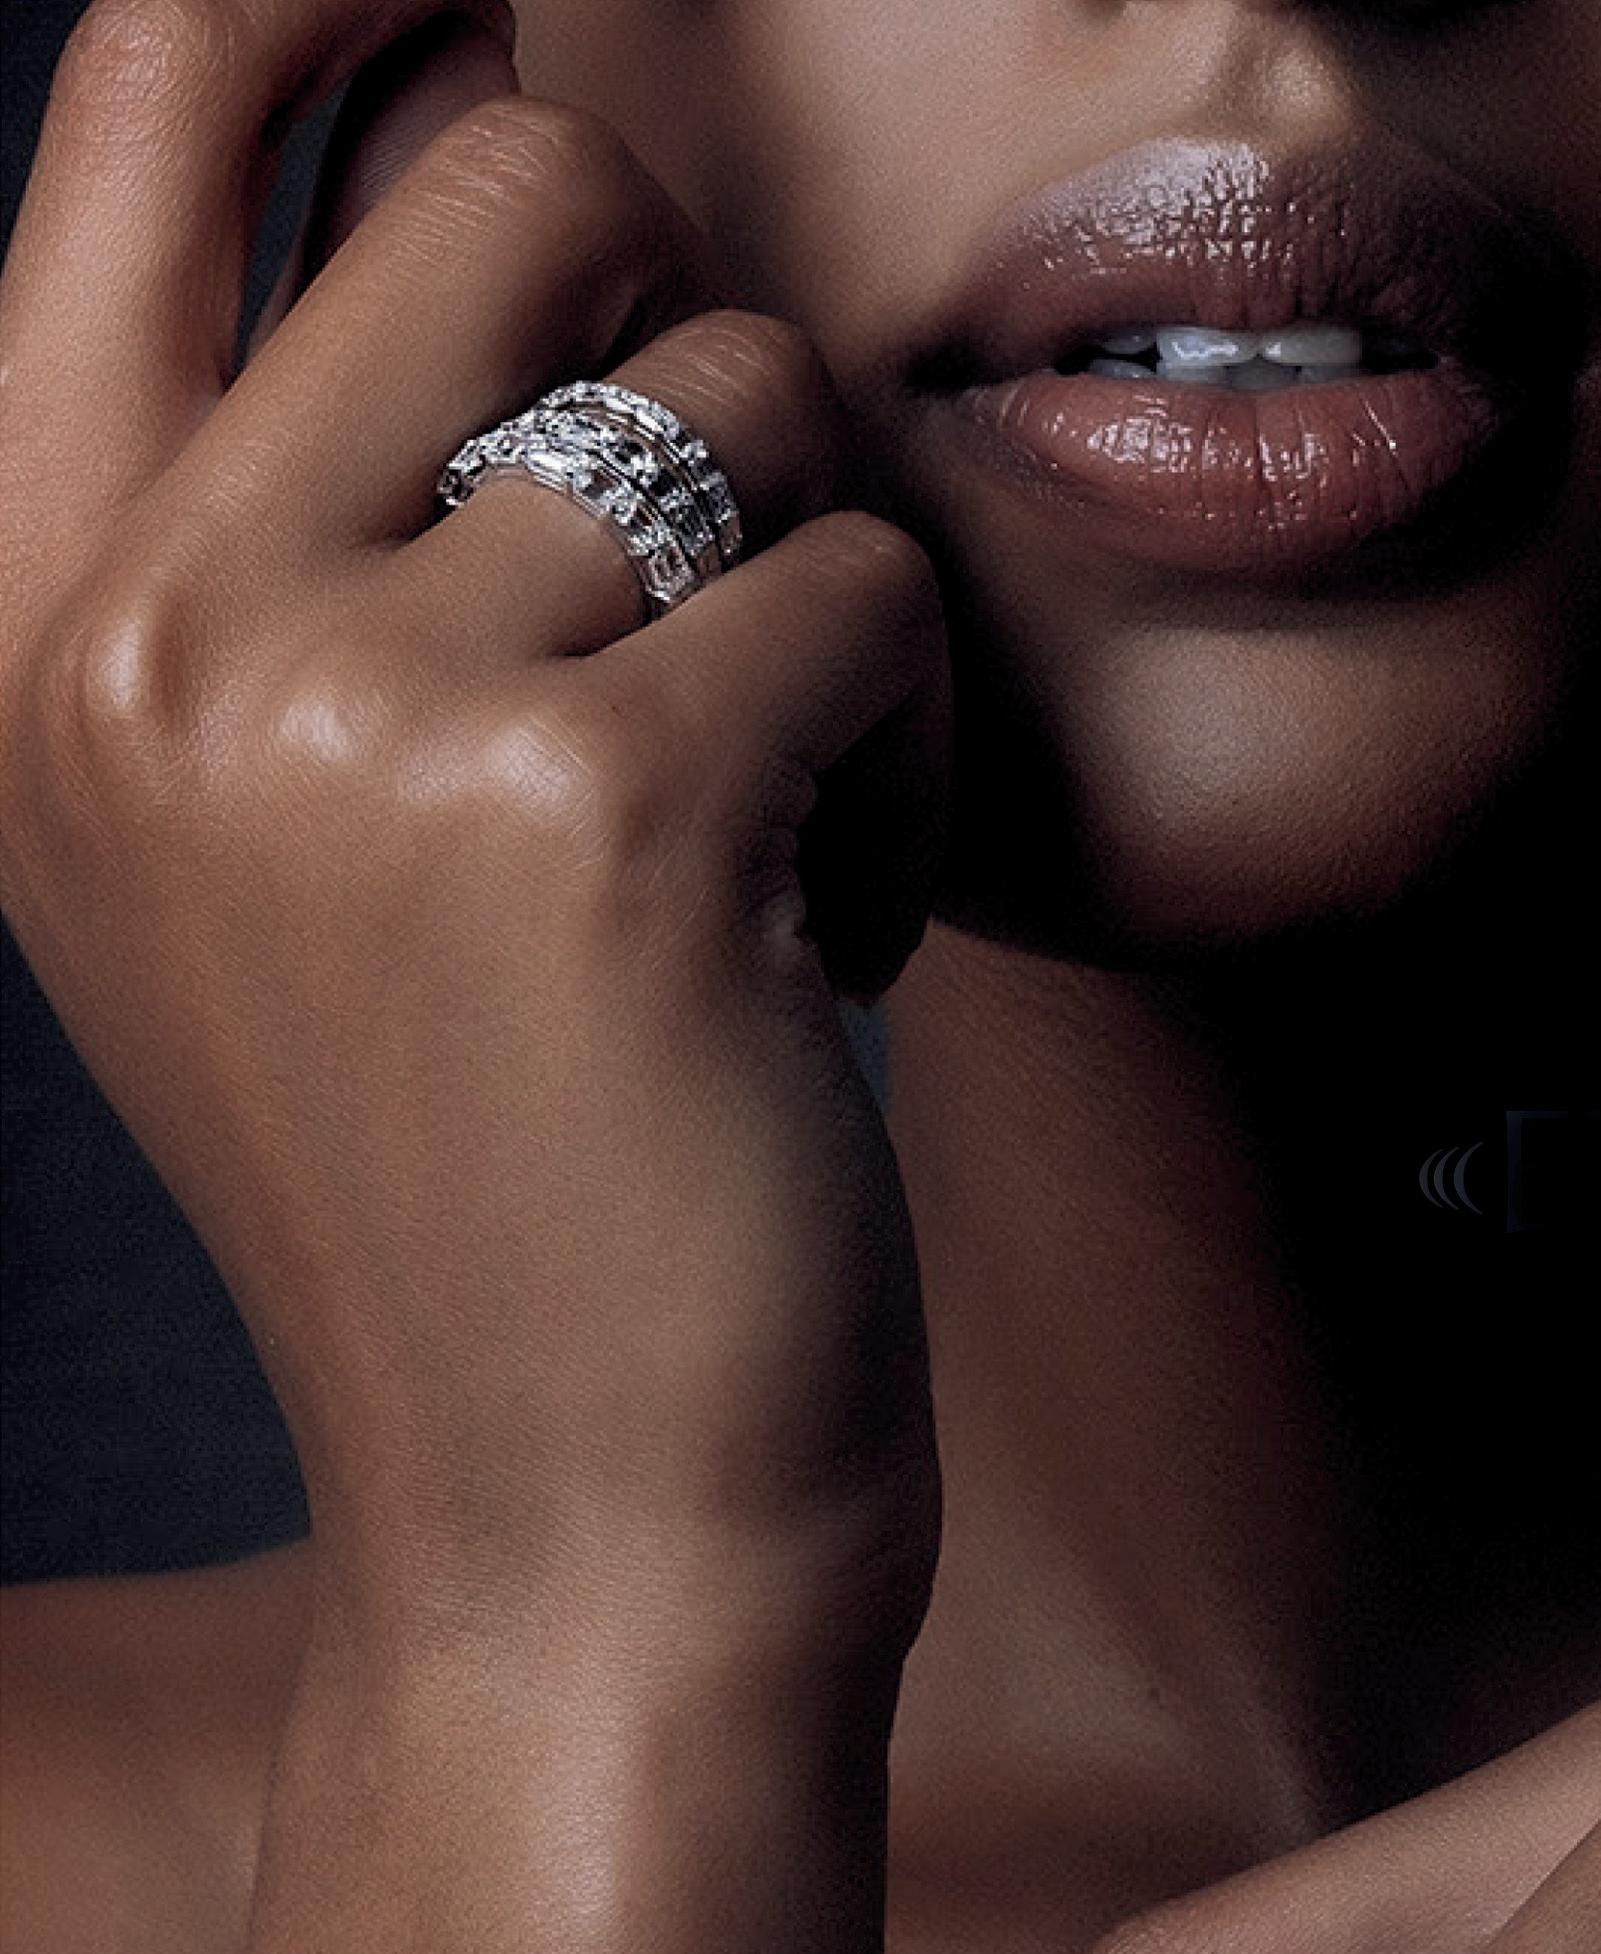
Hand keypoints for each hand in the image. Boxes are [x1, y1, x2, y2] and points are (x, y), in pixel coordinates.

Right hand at [0, 0, 947, 1628]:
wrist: (568, 1551)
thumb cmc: (488, 1191)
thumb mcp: (296, 843)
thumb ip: (321, 492)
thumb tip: (482, 90)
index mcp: (34, 624)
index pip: (140, 93)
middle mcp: (147, 636)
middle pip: (515, 174)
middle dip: (687, 364)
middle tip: (704, 624)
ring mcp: (354, 713)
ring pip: (740, 391)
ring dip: (819, 605)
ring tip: (752, 852)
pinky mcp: (611, 807)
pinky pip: (873, 596)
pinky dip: (905, 769)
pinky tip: (814, 959)